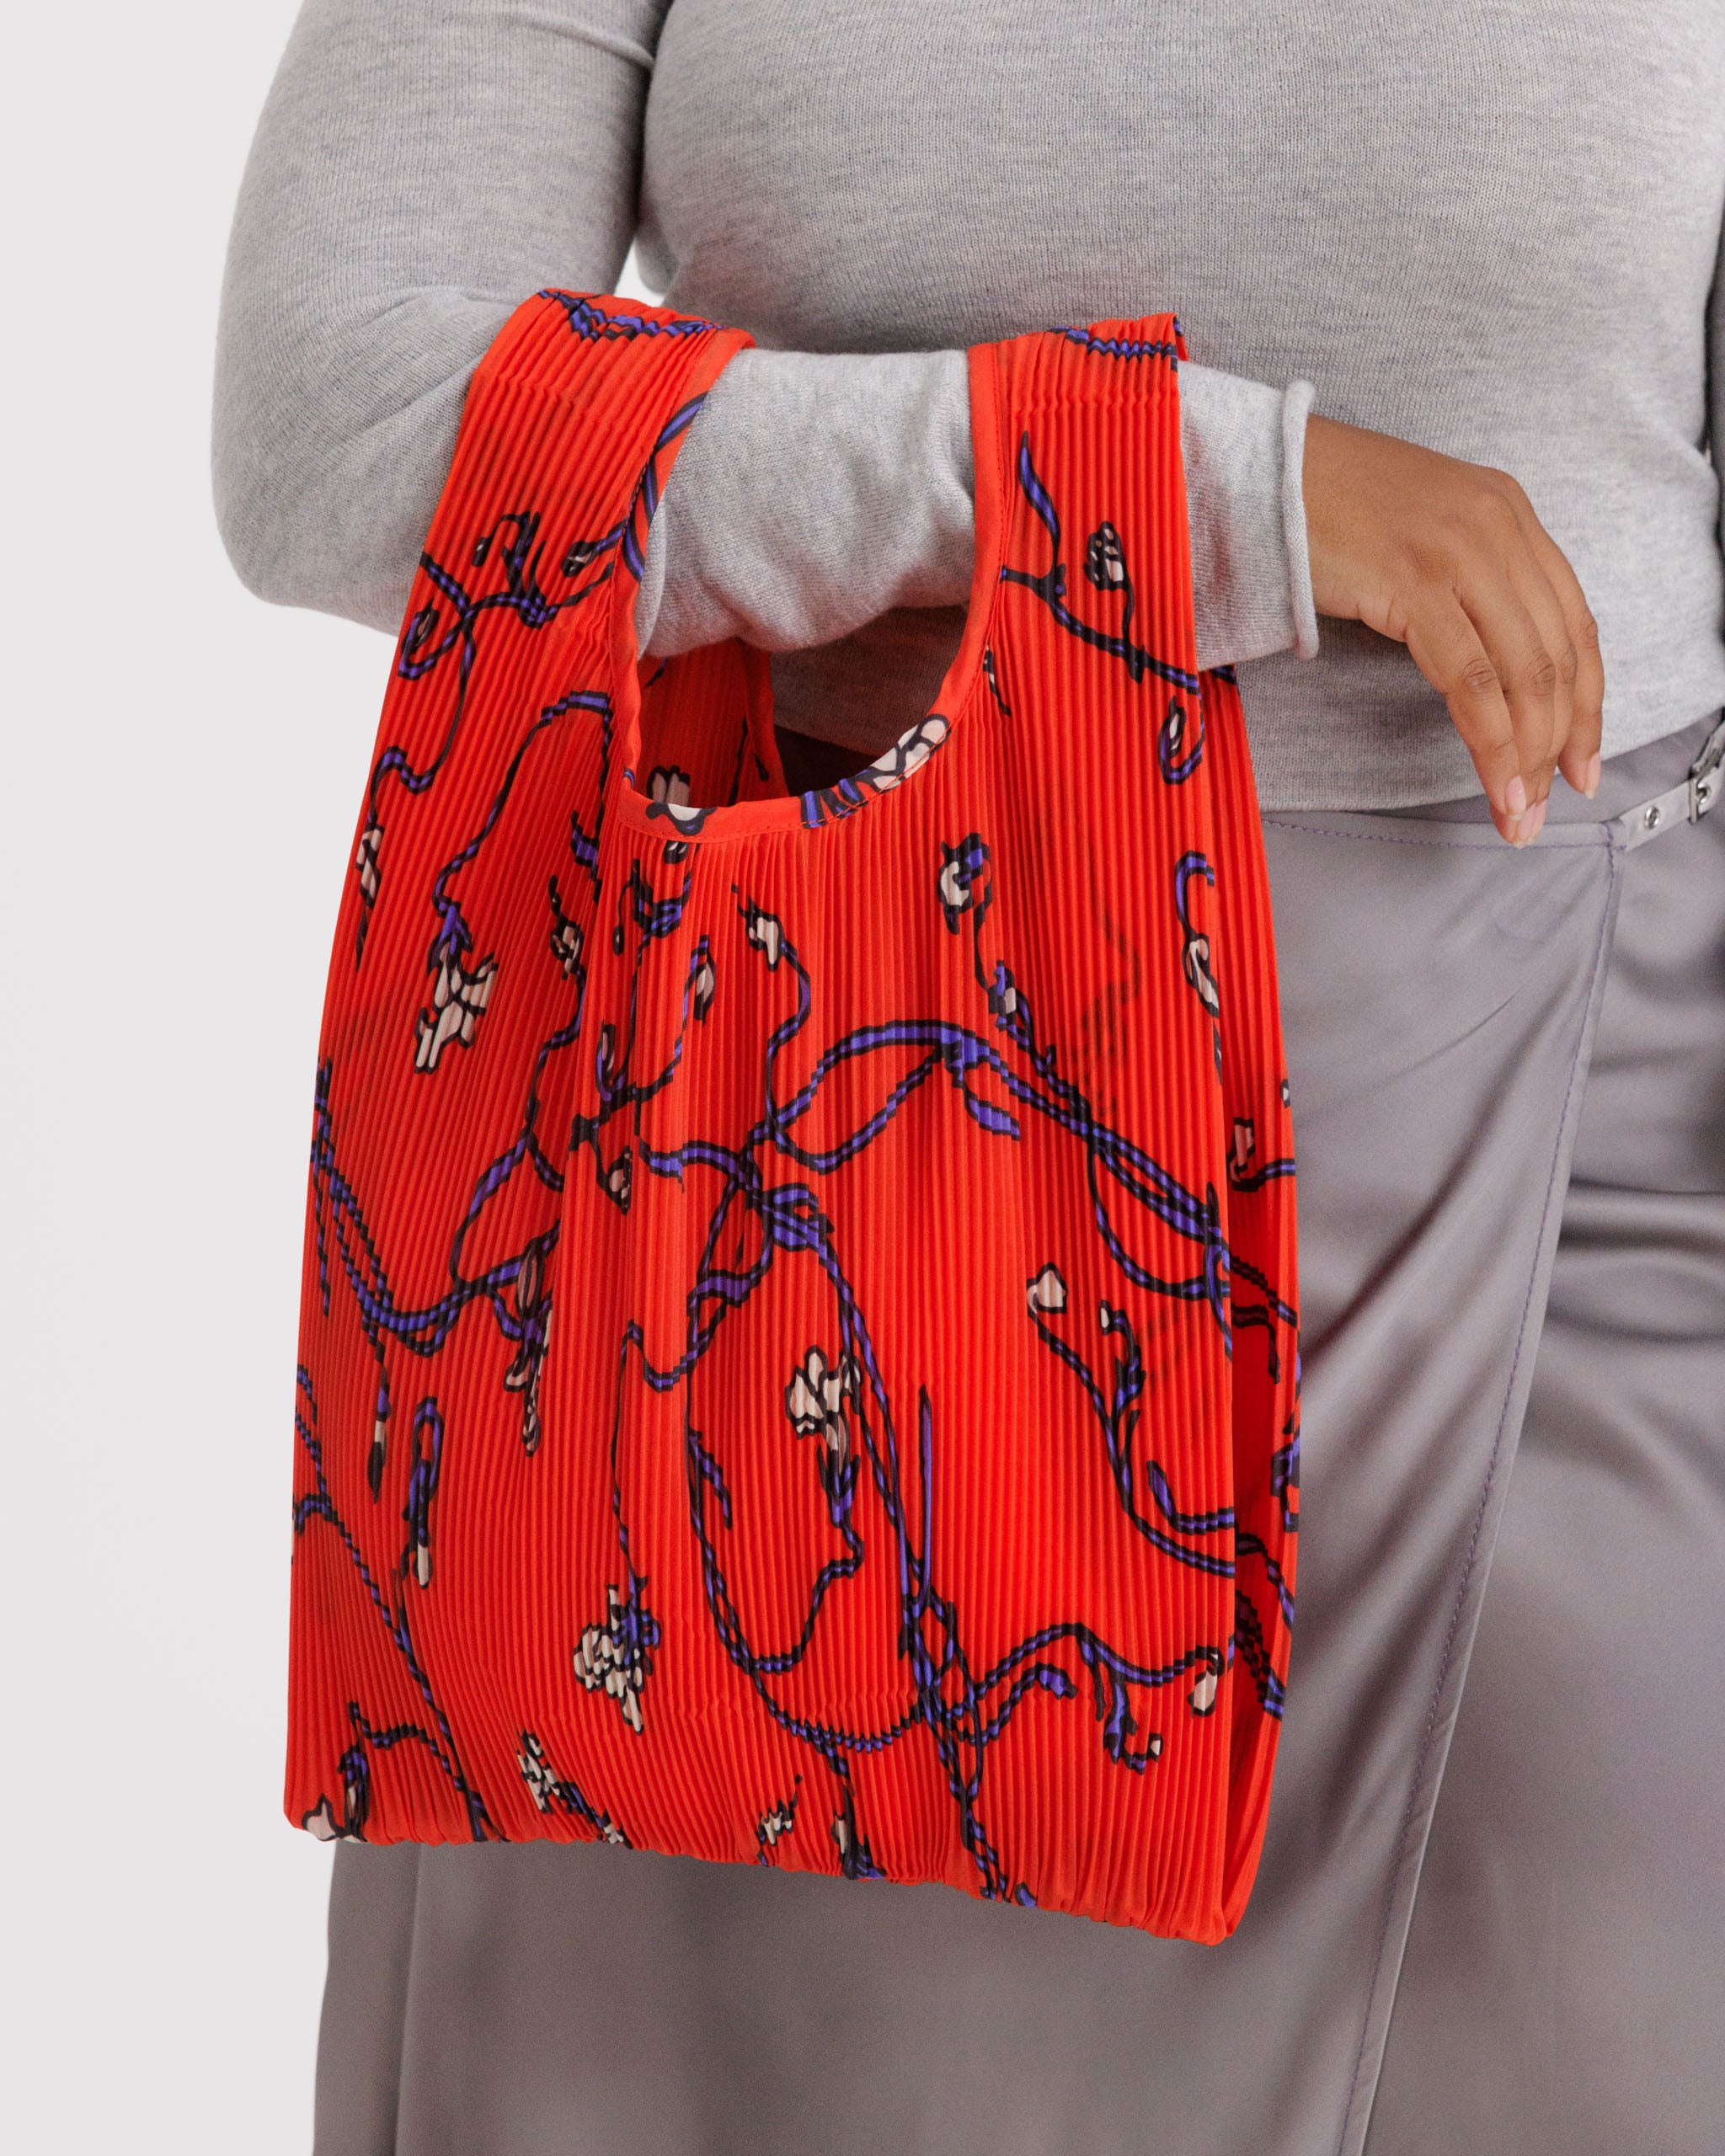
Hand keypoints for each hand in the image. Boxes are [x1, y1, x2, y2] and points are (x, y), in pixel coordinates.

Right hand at [1302, 414, 1602, 843]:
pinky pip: (1472, 679)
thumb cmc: (1323, 508)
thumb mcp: (1419, 534)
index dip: (1586, 702)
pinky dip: (1490, 740)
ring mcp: (1461, 552)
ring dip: (1529, 755)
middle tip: (1549, 806)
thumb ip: (1463, 581)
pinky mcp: (1416, 582)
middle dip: (1562, 742)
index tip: (1581, 760)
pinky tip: (1493, 780)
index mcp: (1508, 513)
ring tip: (1519, 811)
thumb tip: (1485, 667)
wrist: (1262, 470)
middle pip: (1558, 655)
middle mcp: (1499, 527)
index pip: (1574, 621)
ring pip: (1524, 673)